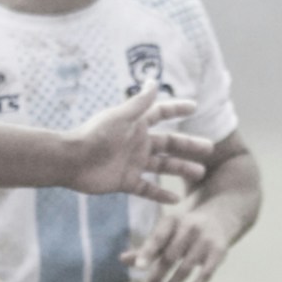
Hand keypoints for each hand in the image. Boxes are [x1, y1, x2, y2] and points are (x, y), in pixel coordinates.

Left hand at [62, 88, 205, 200]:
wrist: (71, 161)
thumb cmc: (95, 135)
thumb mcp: (121, 116)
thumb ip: (140, 102)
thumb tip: (154, 81)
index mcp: (136, 125)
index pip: (161, 114)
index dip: (176, 109)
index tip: (194, 106)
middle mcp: (137, 143)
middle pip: (169, 143)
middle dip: (189, 145)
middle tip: (210, 147)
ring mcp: (133, 163)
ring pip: (163, 166)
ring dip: (182, 168)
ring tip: (200, 173)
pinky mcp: (126, 181)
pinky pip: (147, 189)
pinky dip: (161, 194)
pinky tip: (176, 200)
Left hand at [130, 202, 235, 281]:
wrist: (219, 219)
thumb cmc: (183, 230)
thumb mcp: (166, 233)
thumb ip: (147, 247)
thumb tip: (123, 260)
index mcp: (173, 221)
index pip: (158, 238)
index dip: (148, 252)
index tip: (139, 267)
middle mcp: (191, 228)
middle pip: (171, 258)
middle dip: (156, 278)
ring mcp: (206, 241)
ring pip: (186, 269)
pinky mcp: (219, 253)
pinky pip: (206, 275)